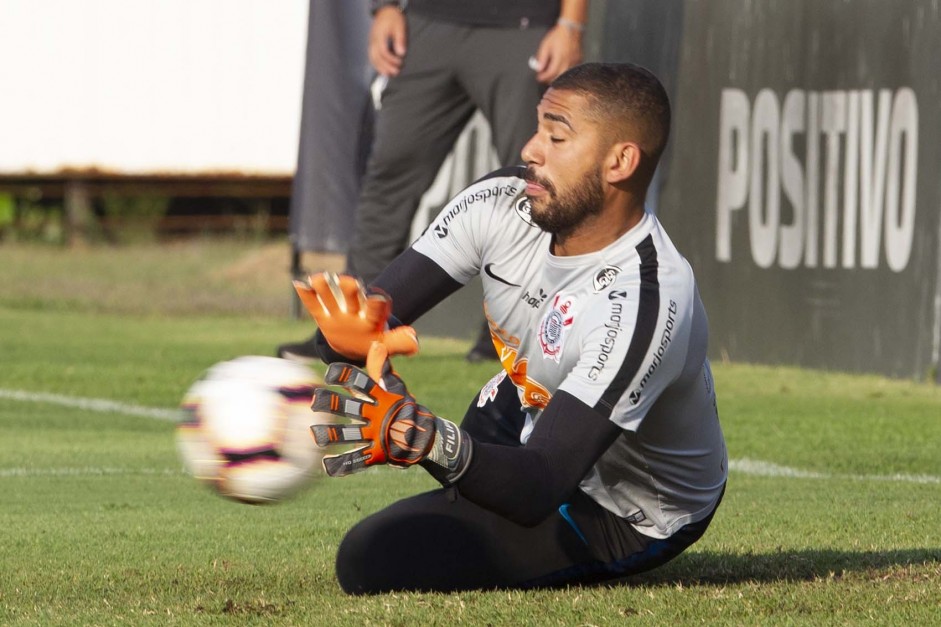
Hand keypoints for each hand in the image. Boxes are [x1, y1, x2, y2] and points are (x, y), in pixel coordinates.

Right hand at [293, 272, 418, 359]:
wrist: (356, 344)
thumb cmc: (374, 344)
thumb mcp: (387, 346)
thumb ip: (400, 344)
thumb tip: (414, 341)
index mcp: (372, 319)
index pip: (376, 309)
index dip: (377, 303)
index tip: (377, 297)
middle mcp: (355, 311)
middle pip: (353, 299)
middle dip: (351, 290)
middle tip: (349, 281)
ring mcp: (338, 313)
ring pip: (331, 298)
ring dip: (325, 288)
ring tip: (318, 278)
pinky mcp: (324, 317)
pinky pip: (314, 306)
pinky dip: (307, 296)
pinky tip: (299, 283)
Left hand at [310, 342, 471, 483]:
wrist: (425, 438)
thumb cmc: (405, 408)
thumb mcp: (396, 388)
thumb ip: (382, 369)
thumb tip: (376, 343)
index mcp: (382, 398)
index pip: (363, 383)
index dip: (346, 377)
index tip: (329, 373)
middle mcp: (378, 416)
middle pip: (352, 407)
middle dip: (332, 403)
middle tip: (314, 400)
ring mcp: (377, 436)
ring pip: (350, 434)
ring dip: (331, 434)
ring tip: (314, 434)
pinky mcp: (376, 455)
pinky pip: (357, 461)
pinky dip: (342, 465)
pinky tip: (325, 465)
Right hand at [369, 5, 406, 76]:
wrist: (385, 12)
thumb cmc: (394, 19)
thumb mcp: (400, 26)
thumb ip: (401, 40)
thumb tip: (401, 54)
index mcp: (380, 36)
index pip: (383, 52)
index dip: (392, 59)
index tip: (401, 62)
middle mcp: (373, 41)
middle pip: (377, 57)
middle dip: (386, 66)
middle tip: (396, 72)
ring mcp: (371, 43)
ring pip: (373, 59)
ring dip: (380, 68)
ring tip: (389, 74)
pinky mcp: (372, 45)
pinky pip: (372, 57)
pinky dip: (377, 65)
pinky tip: (383, 70)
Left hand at [531, 22, 583, 83]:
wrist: (571, 28)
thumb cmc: (559, 35)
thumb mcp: (546, 45)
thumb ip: (541, 58)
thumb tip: (538, 68)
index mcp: (560, 57)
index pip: (551, 73)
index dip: (543, 77)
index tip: (539, 77)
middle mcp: (568, 61)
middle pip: (558, 77)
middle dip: (549, 79)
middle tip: (544, 76)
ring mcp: (575, 62)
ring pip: (565, 76)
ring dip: (557, 77)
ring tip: (551, 73)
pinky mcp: (579, 61)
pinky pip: (571, 71)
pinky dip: (564, 72)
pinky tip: (560, 68)